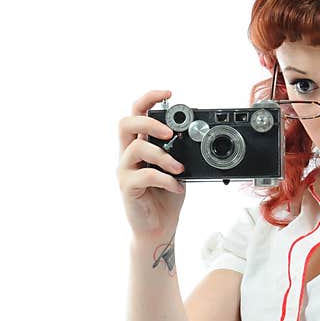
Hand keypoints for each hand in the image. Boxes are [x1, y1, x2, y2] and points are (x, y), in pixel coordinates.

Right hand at [116, 90, 187, 239]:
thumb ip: (179, 152)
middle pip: (126, 124)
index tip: (169, 93)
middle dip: (149, 122)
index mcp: (140, 145)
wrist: (159, 227)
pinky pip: (144, 175)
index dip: (149, 99)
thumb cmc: (167, 196)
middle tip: (170, 133)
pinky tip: (177, 187)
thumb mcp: (178, 168)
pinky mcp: (127, 187)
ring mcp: (125, 170)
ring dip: (163, 156)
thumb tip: (194, 136)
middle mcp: (128, 155)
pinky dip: (166, 179)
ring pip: (136, 149)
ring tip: (180, 168)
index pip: (137, 113)